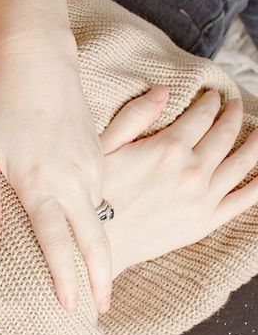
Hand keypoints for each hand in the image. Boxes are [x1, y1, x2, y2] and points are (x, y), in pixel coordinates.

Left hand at [0, 35, 109, 313]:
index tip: (73, 306)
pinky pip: (101, 191)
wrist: (38, 59)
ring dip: (101, 247)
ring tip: (98, 276)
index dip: (67, 277)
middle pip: (94, 238)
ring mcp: (91, 163)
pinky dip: (99, 216)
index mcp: (40, 184)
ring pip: (100, 215)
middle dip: (101, 276)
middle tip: (102, 307)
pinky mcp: (97, 149)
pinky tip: (91, 228)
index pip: (58, 243)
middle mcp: (73, 179)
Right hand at [100, 87, 257, 274]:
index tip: (213, 96)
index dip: (210, 102)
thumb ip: (134, 117)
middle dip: (232, 115)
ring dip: (254, 142)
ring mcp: (202, 197)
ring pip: (241, 163)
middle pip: (224, 135)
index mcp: (167, 148)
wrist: (92, 244)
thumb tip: (162, 91)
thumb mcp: (103, 148)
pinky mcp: (205, 222)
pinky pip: (243, 200)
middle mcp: (191, 170)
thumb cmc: (93, 195)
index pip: (201, 116)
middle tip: (235, 105)